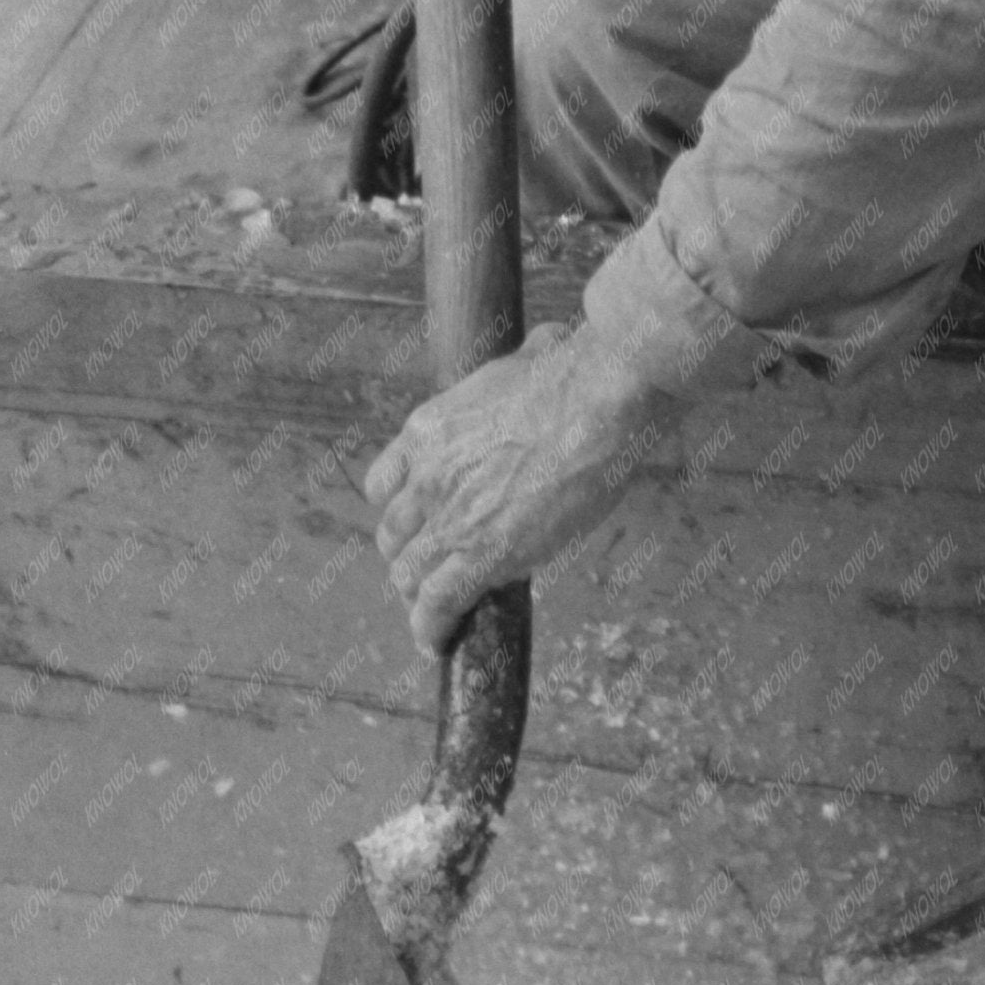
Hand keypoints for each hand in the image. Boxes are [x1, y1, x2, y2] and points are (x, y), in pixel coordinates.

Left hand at [365, 320, 673, 651]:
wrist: (600, 399)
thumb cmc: (579, 373)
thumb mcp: (534, 356)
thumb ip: (527, 360)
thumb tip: (552, 343)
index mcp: (431, 428)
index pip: (384, 482)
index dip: (399, 508)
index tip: (415, 520)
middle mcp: (427, 474)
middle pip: (393, 533)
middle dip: (407, 555)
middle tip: (428, 570)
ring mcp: (450, 517)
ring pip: (408, 573)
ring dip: (417, 595)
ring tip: (432, 613)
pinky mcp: (480, 554)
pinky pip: (438, 603)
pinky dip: (431, 628)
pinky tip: (436, 642)